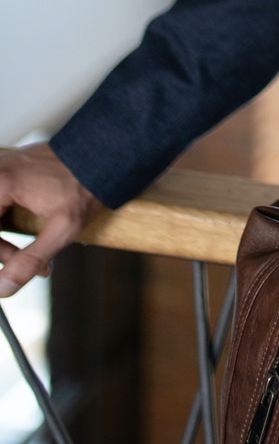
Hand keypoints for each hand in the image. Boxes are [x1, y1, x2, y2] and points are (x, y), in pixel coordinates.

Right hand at [0, 143, 97, 298]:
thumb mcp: (62, 229)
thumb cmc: (86, 184)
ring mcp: (0, 168)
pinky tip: (23, 237)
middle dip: (1, 249)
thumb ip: (30, 260)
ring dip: (2, 239)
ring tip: (27, 256)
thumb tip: (3, 288)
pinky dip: (4, 222)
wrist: (104, 155)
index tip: (7, 272)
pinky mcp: (6, 171)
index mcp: (1, 183)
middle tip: (20, 265)